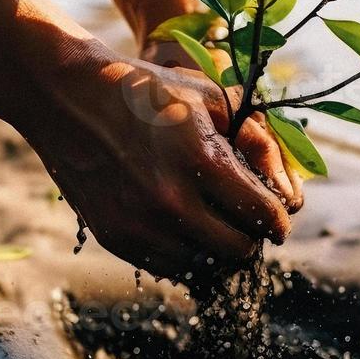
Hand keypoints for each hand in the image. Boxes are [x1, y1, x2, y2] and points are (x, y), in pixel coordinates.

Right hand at [8, 33, 301, 277]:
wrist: (68, 97)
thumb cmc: (147, 91)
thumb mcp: (209, 97)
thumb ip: (257, 141)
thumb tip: (291, 192)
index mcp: (201, 161)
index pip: (262, 218)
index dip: (277, 220)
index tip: (276, 216)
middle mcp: (171, 201)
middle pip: (237, 251)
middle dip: (250, 237)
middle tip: (246, 221)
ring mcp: (139, 224)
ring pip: (203, 267)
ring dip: (215, 250)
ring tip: (213, 223)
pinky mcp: (114, 237)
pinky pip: (166, 267)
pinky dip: (182, 254)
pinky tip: (181, 226)